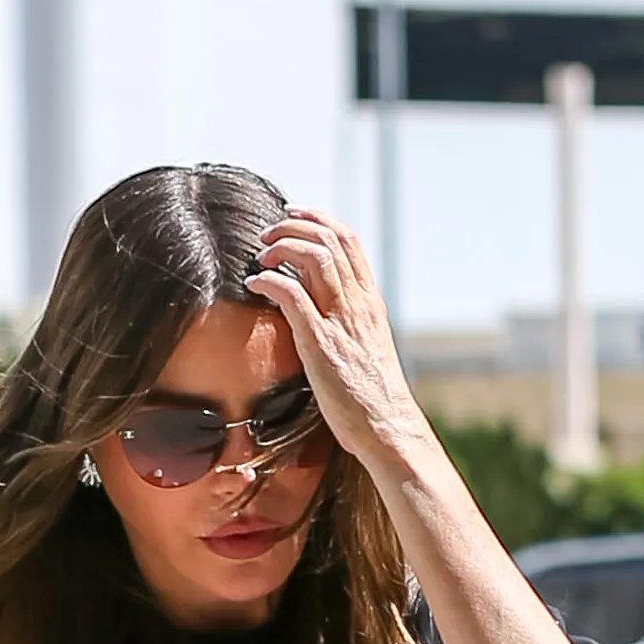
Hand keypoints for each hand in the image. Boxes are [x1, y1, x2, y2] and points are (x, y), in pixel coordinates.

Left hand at [248, 209, 432, 472]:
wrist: (387, 428)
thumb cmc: (372, 398)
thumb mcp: (366, 349)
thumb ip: (348, 324)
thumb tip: (320, 312)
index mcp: (370, 302)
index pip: (349, 241)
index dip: (320, 219)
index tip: (294, 215)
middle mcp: (359, 304)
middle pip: (331, 239)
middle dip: (295, 225)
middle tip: (269, 231)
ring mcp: (341, 321)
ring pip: (315, 257)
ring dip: (282, 246)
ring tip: (262, 253)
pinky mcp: (321, 344)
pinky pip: (293, 295)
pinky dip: (270, 281)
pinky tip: (255, 284)